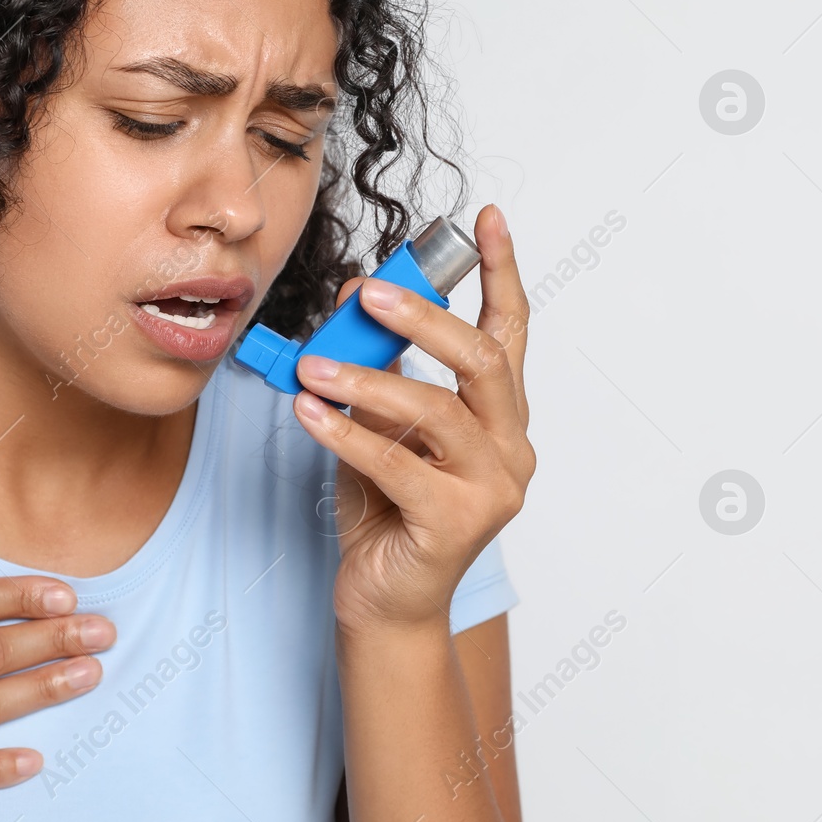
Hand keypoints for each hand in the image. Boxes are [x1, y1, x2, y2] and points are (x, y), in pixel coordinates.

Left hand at [292, 204, 534, 634]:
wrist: (384, 603)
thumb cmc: (385, 511)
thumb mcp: (381, 425)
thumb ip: (381, 367)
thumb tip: (359, 296)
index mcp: (499, 416)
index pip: (509, 331)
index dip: (502, 271)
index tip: (487, 218)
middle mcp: (510, 447)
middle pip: (482, 361)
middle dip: (427, 318)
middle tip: (373, 292)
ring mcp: (493, 489)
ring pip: (439, 412)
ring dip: (370, 380)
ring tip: (315, 364)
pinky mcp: (457, 525)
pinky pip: (399, 466)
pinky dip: (350, 435)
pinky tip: (310, 412)